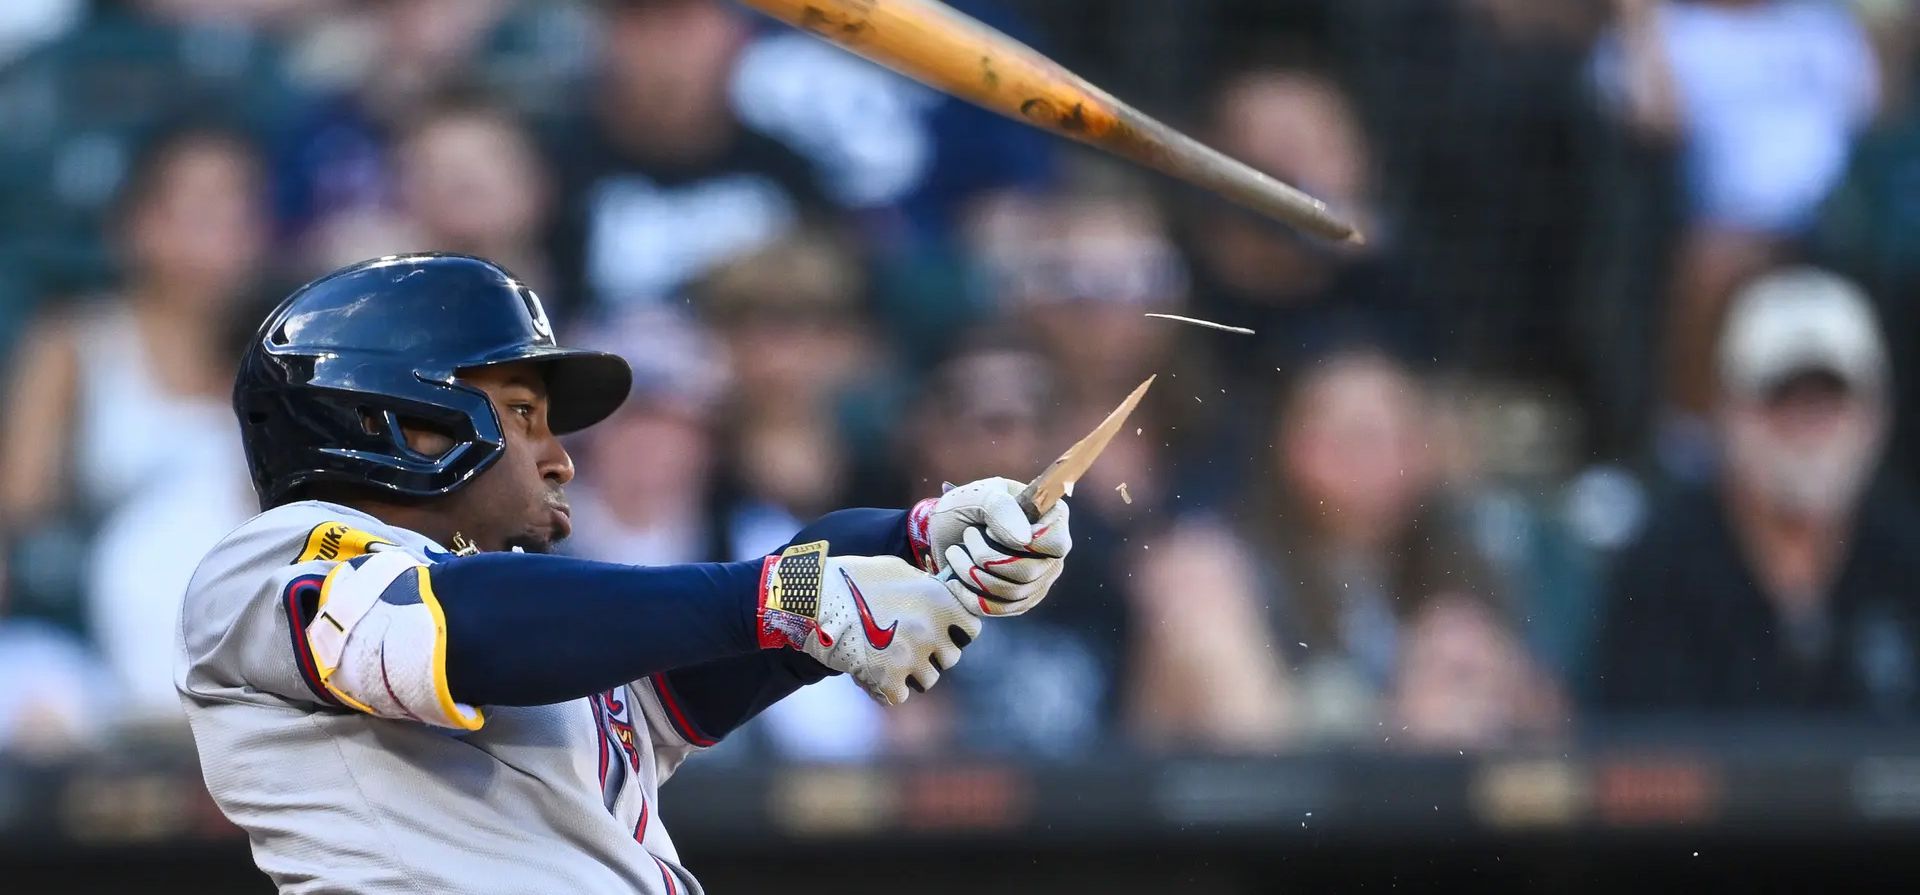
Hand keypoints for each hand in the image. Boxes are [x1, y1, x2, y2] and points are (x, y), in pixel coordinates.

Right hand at [756, 542, 982, 705]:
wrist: (813, 597)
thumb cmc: (853, 578)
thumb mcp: (897, 570)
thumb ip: (926, 586)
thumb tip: (940, 596)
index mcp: (940, 601)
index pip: (971, 631)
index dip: (955, 632)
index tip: (940, 630)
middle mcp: (931, 630)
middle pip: (949, 658)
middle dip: (931, 654)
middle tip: (905, 643)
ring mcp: (911, 657)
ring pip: (927, 680)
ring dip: (910, 673)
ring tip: (886, 657)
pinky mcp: (887, 679)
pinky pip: (899, 696)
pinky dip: (885, 689)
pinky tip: (870, 673)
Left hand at [912, 477, 1070, 616]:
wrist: (943, 533)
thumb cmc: (965, 507)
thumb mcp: (977, 495)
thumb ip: (1001, 508)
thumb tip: (1025, 540)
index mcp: (1051, 518)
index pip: (1055, 542)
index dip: (1023, 542)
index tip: (988, 528)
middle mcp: (1052, 553)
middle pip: (1029, 572)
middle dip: (986, 557)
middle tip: (967, 536)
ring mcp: (1038, 580)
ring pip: (1013, 593)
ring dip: (974, 574)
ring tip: (955, 553)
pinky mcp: (1019, 601)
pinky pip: (1000, 609)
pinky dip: (971, 596)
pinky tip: (955, 580)